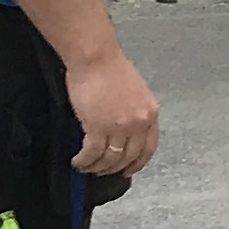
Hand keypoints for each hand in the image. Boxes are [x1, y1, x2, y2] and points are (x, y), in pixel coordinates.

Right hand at [66, 47, 161, 175]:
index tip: (129, 169)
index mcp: (150, 113)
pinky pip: (92, 154)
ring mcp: (120, 127)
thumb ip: (132, 113)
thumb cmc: (109, 68)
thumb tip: (122, 132)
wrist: (95, 57)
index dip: (138, 163)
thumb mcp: (134, 92)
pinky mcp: (99, 128)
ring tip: (87, 167)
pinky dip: (84, 161)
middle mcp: (139, 123)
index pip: (149, 148)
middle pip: (128, 158)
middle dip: (113, 169)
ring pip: (109, 160)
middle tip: (102, 171)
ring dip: (97, 167)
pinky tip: (78, 161)